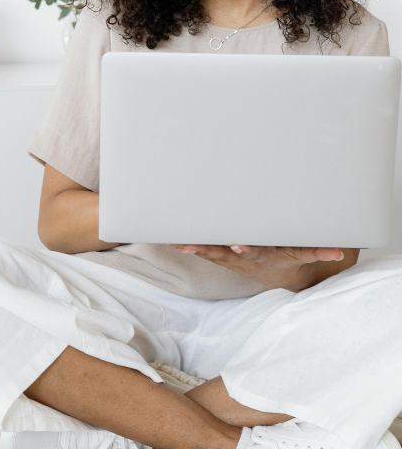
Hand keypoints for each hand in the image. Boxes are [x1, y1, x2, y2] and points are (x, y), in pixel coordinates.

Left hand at [168, 243, 347, 290]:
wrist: (283, 274)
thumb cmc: (291, 257)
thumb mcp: (305, 254)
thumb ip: (319, 251)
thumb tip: (339, 252)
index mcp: (265, 257)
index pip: (254, 252)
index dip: (246, 249)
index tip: (237, 244)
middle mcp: (246, 259)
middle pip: (225, 254)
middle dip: (208, 250)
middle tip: (191, 246)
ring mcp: (235, 259)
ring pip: (212, 254)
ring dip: (194, 249)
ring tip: (177, 243)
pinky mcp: (227, 256)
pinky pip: (207, 252)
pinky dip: (192, 247)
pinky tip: (175, 241)